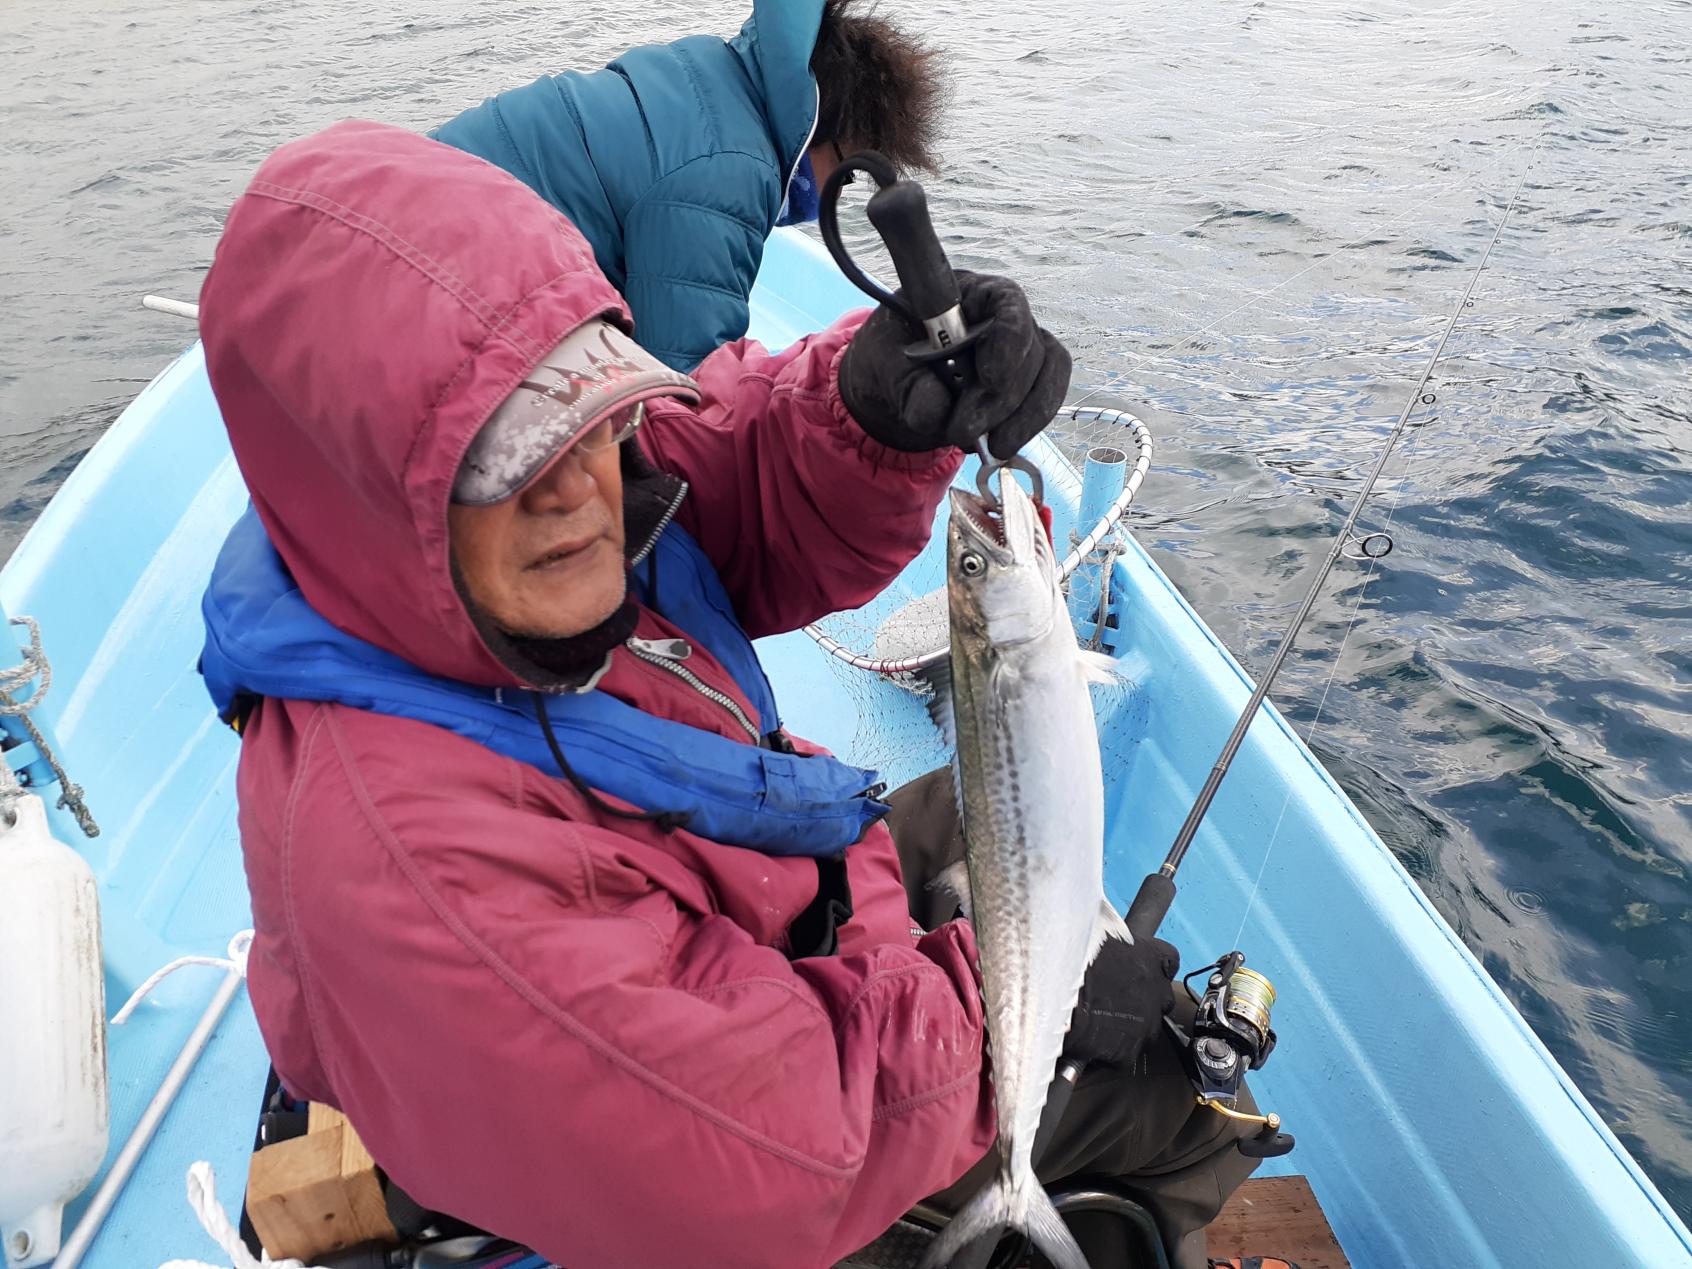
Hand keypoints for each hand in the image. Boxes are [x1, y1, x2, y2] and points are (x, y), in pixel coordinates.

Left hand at [838, 271, 1072, 458]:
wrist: (895, 382)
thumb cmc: (891, 356)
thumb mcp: (884, 364)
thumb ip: (908, 385)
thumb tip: (937, 411)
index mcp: (969, 294)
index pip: (1007, 301)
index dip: (1009, 338)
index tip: (991, 379)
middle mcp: (1003, 317)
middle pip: (1028, 349)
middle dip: (1000, 400)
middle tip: (963, 431)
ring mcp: (1021, 349)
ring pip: (1046, 376)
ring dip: (1023, 418)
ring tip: (991, 448)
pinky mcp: (1027, 383)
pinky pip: (1044, 401)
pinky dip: (1027, 427)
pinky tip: (1002, 446)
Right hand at [1063, 935, 1179, 1068]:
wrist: (1056, 988)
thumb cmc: (1073, 954)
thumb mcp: (1098, 931)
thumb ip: (1111, 943)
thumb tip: (1098, 940)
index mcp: (1153, 957)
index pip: (1168, 961)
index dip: (1152, 966)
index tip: (1139, 968)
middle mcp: (1157, 992)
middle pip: (1160, 1000)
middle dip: (1141, 1002)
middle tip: (1112, 998)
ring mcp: (1147, 1024)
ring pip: (1144, 1031)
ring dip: (1126, 1029)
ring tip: (1096, 1023)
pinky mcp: (1129, 1051)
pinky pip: (1122, 1055)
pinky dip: (1107, 1052)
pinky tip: (1087, 1041)